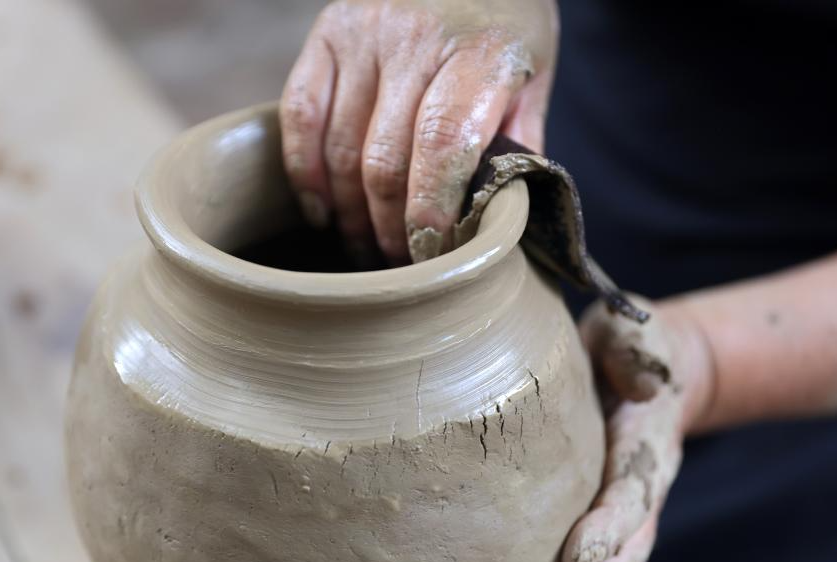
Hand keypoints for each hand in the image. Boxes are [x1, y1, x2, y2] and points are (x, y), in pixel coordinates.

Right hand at [280, 0, 558, 264]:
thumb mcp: (535, 73)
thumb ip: (517, 141)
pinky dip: (305, 172)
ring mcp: (364, 34)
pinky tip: (320, 210)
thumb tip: (499, 217)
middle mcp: (415, 38)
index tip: (432, 253)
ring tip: (367, 248)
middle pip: (385, 161)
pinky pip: (301, 115)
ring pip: (342, 150)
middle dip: (391, 229)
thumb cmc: (506, 18)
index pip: (443, 144)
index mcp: (480, 51)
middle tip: (402, 263)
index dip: (430, 210)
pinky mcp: (326, 33)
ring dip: (350, 214)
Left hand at [537, 298, 715, 561]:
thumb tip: (645, 381)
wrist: (650, 369)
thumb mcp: (640, 332)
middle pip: (621, 560)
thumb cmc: (634, 348)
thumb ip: (640, 350)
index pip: (628, 493)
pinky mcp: (590, 520)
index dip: (606, 525)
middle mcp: (636, 494)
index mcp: (647, 449)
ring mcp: (616, 515)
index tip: (576, 557)